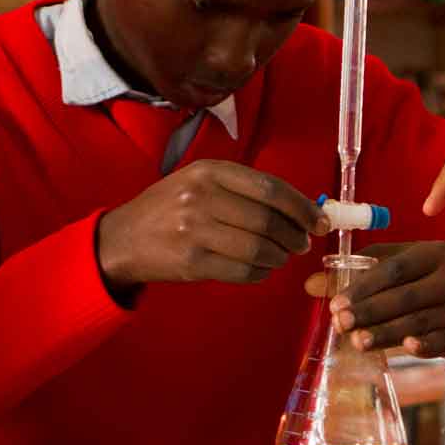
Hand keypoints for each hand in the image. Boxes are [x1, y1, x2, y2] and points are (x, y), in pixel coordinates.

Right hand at [97, 160, 326, 290]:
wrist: (124, 238)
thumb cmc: (170, 208)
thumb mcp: (200, 182)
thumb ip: (245, 190)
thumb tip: (301, 209)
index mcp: (209, 171)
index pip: (271, 189)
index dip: (302, 208)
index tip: (320, 221)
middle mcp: (202, 197)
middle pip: (269, 220)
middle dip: (296, 236)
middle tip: (303, 243)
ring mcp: (195, 231)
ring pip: (260, 248)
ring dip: (280, 256)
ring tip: (282, 256)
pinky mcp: (192, 262)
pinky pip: (243, 271)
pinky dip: (261, 273)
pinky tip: (262, 268)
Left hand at [301, 242, 444, 356]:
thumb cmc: (424, 270)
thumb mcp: (397, 260)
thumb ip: (356, 269)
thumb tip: (310, 285)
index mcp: (429, 254)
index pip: (394, 270)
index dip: (364, 287)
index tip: (336, 303)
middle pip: (406, 297)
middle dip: (371, 312)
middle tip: (342, 323)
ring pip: (421, 321)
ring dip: (389, 333)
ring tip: (359, 341)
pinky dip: (428, 345)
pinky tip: (406, 348)